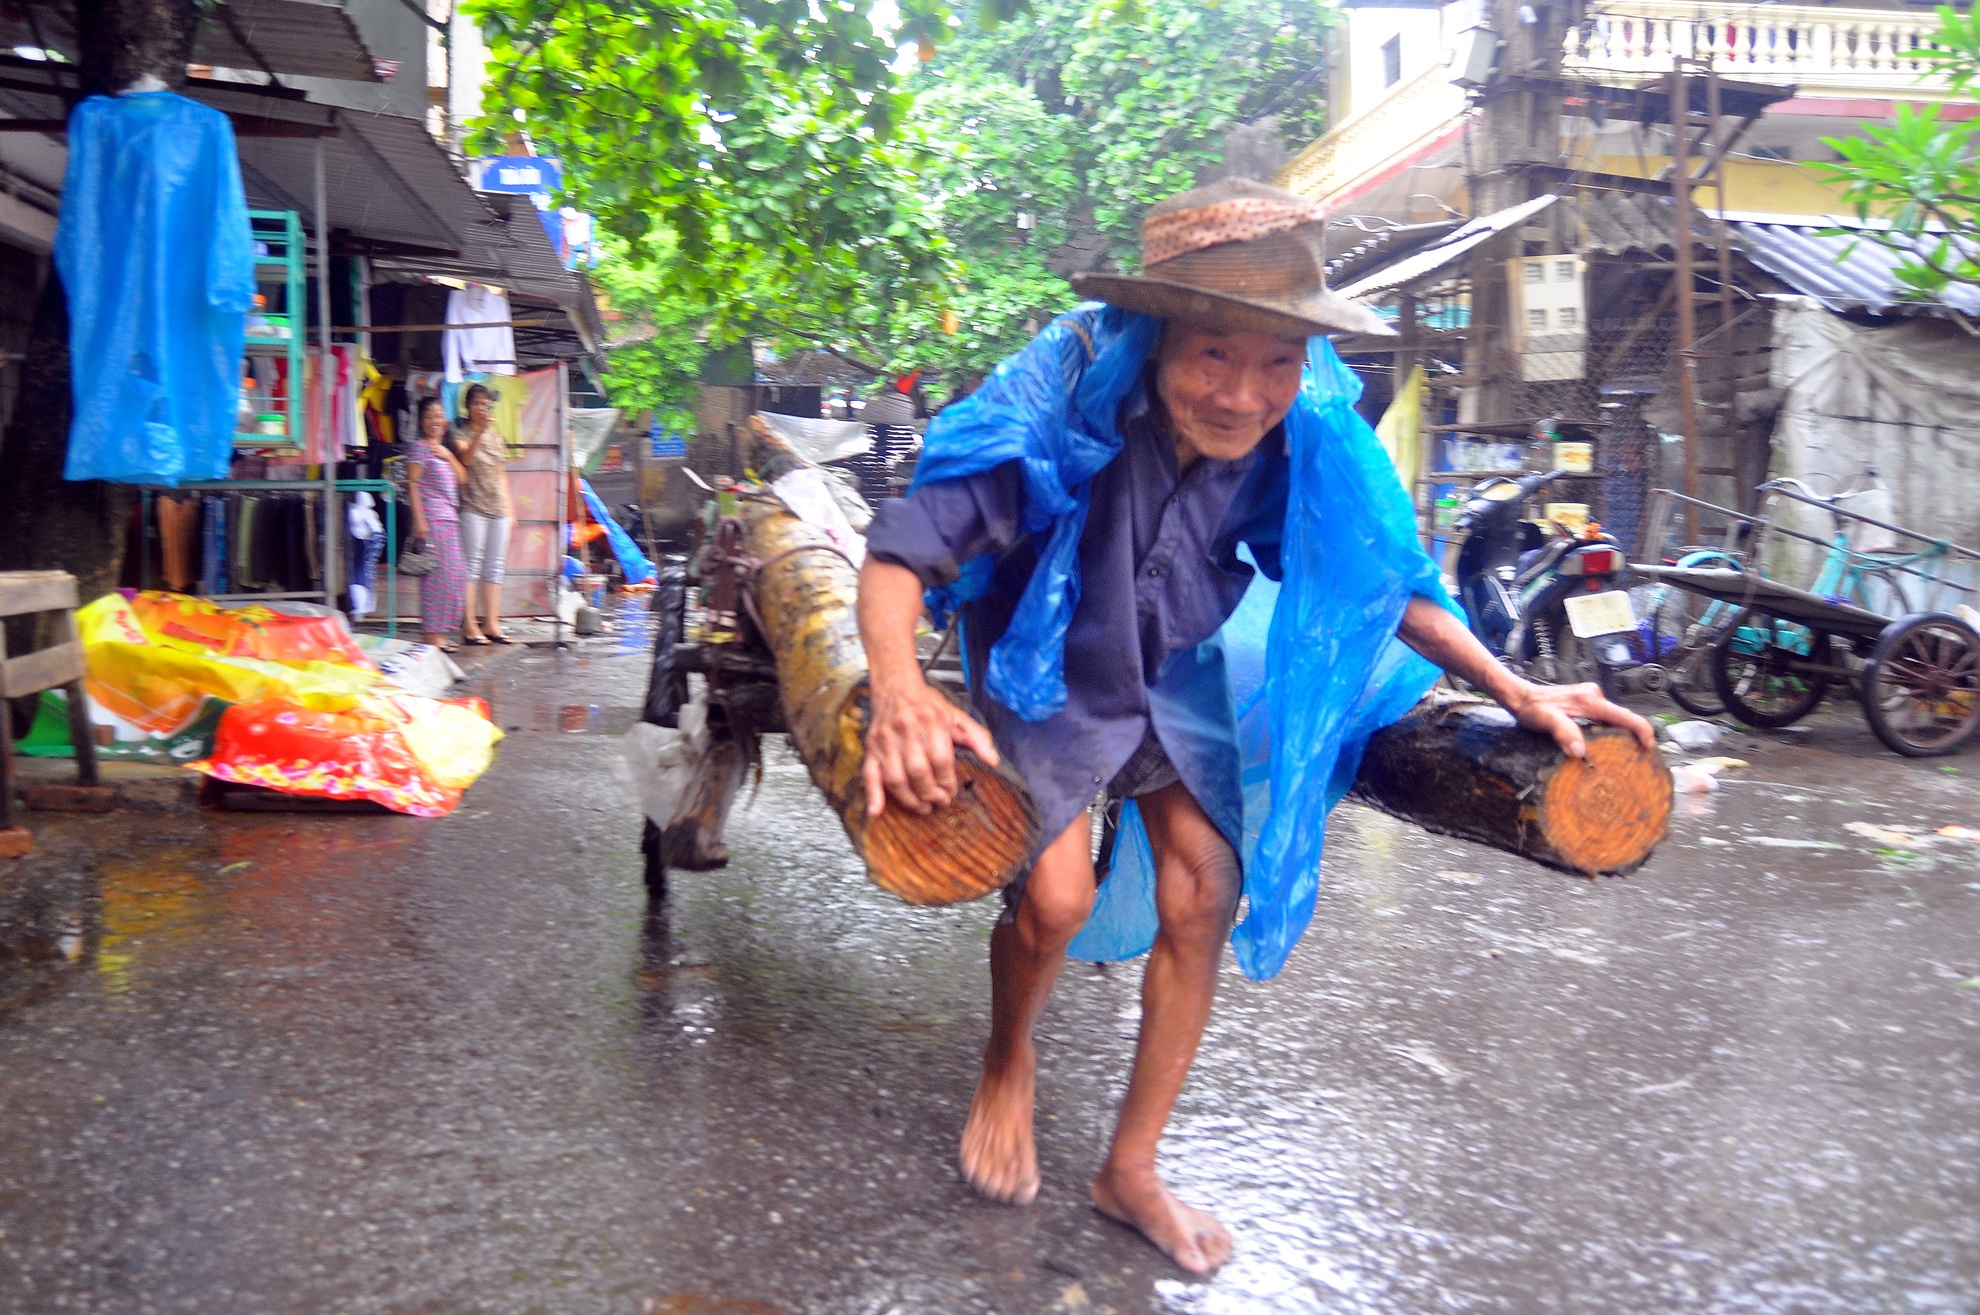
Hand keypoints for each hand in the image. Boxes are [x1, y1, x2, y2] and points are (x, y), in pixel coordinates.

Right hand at [862, 674, 999, 817]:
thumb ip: (977, 738)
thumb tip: (993, 761)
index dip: (947, 781)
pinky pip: (869, 774)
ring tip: (922, 807)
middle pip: (918, 771)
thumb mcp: (957, 716)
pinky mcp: (871, 748)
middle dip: (930, 793)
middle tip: (939, 802)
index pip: (940, 759)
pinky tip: (876, 811)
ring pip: (895, 778)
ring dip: (909, 799)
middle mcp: (906, 730)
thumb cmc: (928, 704)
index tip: (951, 792)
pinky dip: (872, 794)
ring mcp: (886, 741)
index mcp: (931, 721)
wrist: (896, 687)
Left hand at [1500, 679, 1656, 759]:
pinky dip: (1608, 730)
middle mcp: (1595, 696)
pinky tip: (1603, 744)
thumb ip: (1563, 734)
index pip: (1627, 716)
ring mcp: (1591, 698)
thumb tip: (1580, 752)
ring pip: (1614, 718)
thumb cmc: (1531, 708)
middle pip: (1624, 718)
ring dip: (1620, 734)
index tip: (1649, 748)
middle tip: (1636, 758)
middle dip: (1633, 737)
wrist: (1520, 697)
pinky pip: (1604, 718)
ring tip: (1622, 755)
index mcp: (1591, 701)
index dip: (1643, 733)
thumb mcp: (1546, 721)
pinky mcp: (1586, 702)